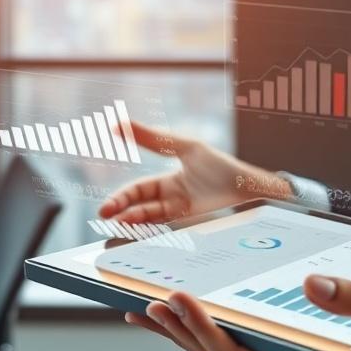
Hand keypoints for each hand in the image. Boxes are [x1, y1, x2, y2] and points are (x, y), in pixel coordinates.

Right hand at [98, 122, 291, 223]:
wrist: (245, 185)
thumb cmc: (219, 163)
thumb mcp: (184, 147)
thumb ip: (153, 138)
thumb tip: (119, 124)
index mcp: (169, 179)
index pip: (138, 190)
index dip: (122, 195)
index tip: (107, 200)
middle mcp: (172, 196)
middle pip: (139, 206)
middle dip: (120, 209)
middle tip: (104, 213)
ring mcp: (181, 210)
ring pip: (149, 217)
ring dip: (132, 219)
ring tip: (118, 221)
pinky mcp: (190, 221)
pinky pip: (164, 225)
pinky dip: (149, 226)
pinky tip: (137, 226)